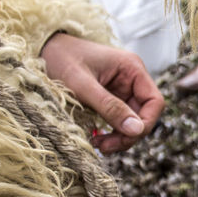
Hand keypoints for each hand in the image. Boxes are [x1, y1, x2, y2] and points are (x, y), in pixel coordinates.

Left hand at [41, 32, 164, 153]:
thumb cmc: (61, 59)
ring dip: (119, 138)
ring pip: (131, 122)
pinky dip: (111, 134)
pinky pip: (118, 121)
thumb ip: (110, 107)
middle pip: (143, 115)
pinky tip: (97, 139)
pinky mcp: (110, 99)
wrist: (42, 49)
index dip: (145, 123)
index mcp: (132, 68)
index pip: (154, 101)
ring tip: (98, 145)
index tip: (126, 137)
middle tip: (105, 147)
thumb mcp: (83, 85)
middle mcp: (131, 79)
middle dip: (128, 135)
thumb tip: (136, 131)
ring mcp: (121, 90)